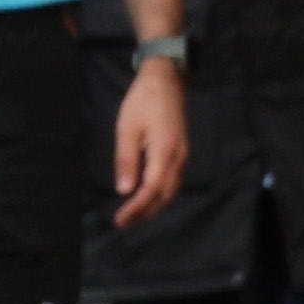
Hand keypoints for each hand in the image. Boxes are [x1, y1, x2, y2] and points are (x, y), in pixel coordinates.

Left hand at [112, 58, 188, 226]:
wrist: (166, 81)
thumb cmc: (143, 101)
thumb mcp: (127, 129)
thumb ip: (126, 160)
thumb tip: (124, 190)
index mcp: (164, 152)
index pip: (151, 189)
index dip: (136, 208)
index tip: (120, 219)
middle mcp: (178, 158)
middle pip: (165, 195)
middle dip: (145, 212)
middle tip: (124, 223)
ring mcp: (182, 156)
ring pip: (171, 190)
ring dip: (154, 206)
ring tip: (135, 215)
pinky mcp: (181, 152)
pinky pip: (173, 181)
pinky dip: (161, 194)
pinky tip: (148, 197)